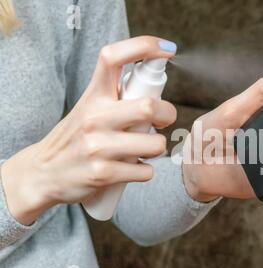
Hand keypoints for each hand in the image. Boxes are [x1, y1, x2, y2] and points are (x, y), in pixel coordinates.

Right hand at [1, 36, 176, 224]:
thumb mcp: (88, 108)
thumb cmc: (75, 138)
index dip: (144, 47)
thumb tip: (155, 89)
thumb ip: (115, 97)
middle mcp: (94, 117)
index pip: (113, 58)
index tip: (167, 49)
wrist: (43, 174)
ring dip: (157, 148)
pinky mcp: (103, 174)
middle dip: (168, 114)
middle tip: (163, 121)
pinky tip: (132, 168)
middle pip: (149, 107)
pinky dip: (146, 171)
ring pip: (154, 144)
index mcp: (93, 96)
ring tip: (144, 149)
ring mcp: (98, 147)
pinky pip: (146, 171)